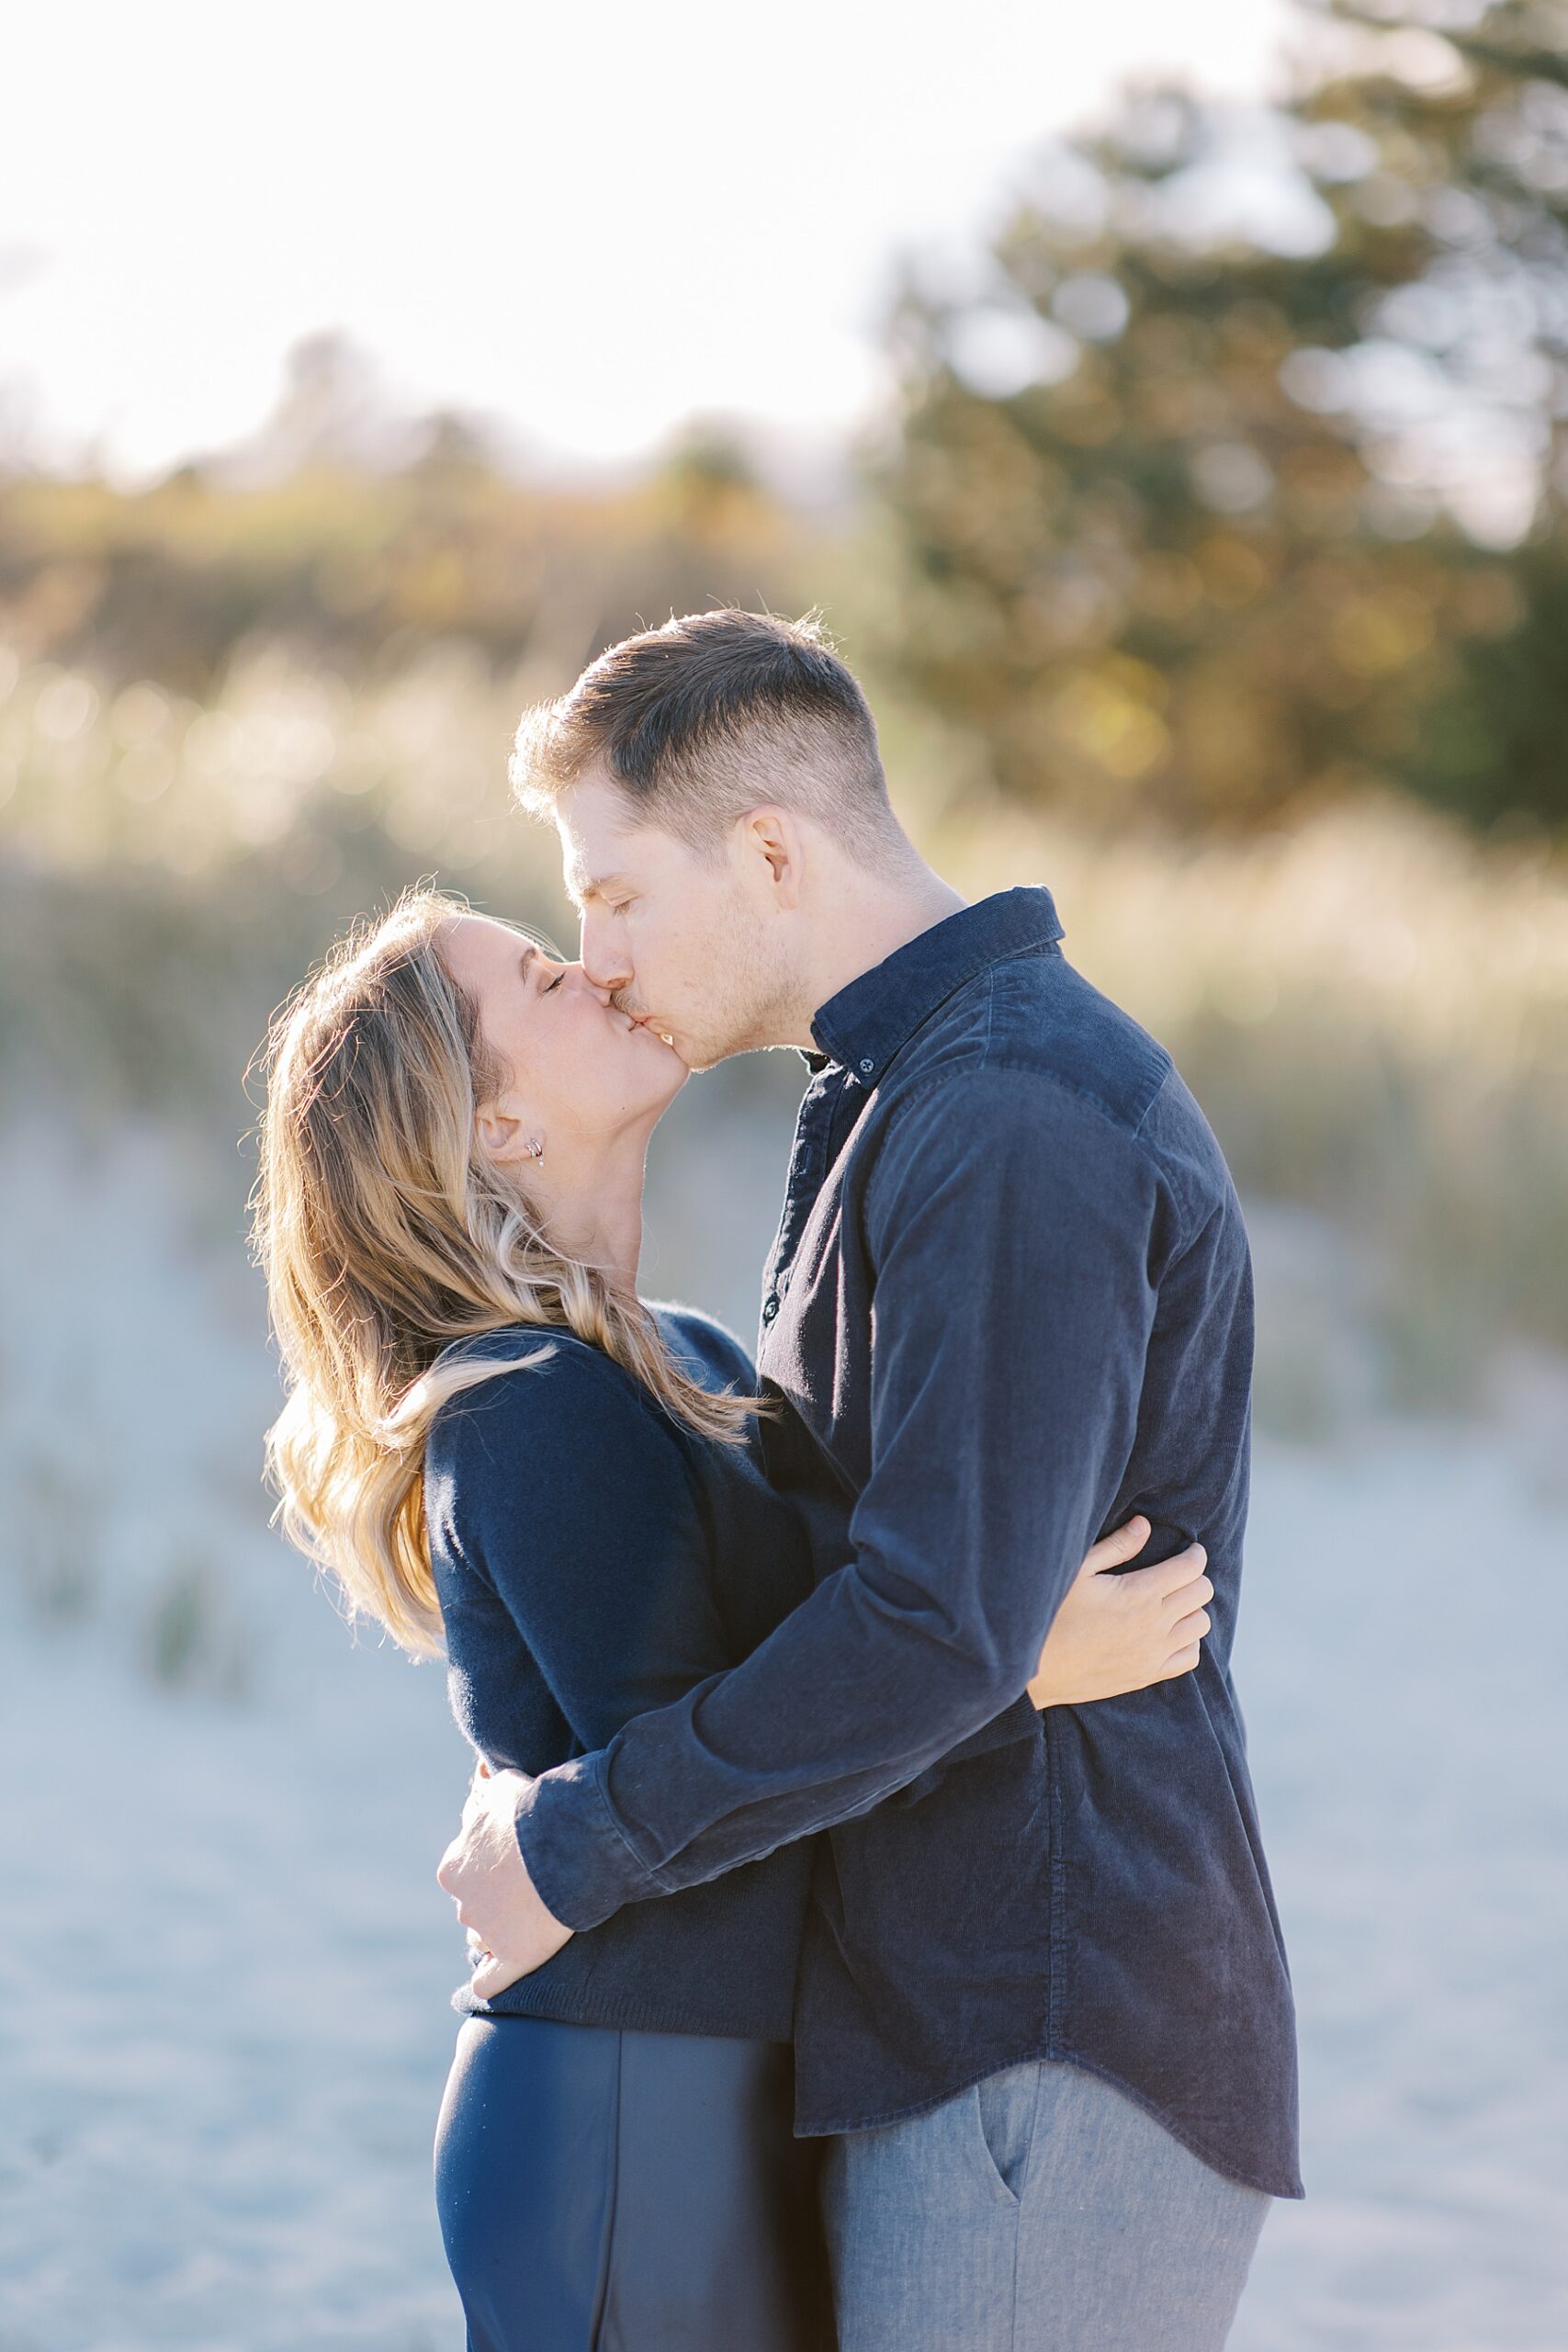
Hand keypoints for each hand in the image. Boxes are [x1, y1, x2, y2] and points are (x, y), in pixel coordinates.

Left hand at [436, 1760, 574, 1998]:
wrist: (568, 1841)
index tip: (513, 1862)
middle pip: (473, 1908)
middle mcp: (463, 1903)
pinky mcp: (514, 1958)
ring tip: (529, 1921)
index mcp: (454, 1866)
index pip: (463, 1874)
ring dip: (499, 1934)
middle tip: (526, 1888)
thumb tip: (482, 1778)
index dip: (488, 1869)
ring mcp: (487, 1934)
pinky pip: (489, 1982)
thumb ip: (488, 1791)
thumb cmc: (535, 1810)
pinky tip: (496, 1975)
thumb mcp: (504, 1787)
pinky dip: (492, 1980)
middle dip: (493, 1902)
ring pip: (482, 1941)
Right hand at [1027, 1516, 1211, 1708]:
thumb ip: (1116, 1547)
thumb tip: (1144, 1525)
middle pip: (1202, 1592)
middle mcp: (1154, 1624)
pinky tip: (1170, 1632)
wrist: (1037, 1669)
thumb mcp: (1078, 1571)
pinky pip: (1191, 1657)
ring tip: (1173, 1601)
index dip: (1195, 1554)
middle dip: (1195, 1576)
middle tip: (1178, 1572)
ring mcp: (1154, 1653)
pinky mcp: (1148, 1675)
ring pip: (1201, 1624)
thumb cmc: (1052, 1614)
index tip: (1190, 1550)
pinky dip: (1188, 1641)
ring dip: (1193, 1608)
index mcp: (1139, 1593)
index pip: (1190, 1568)